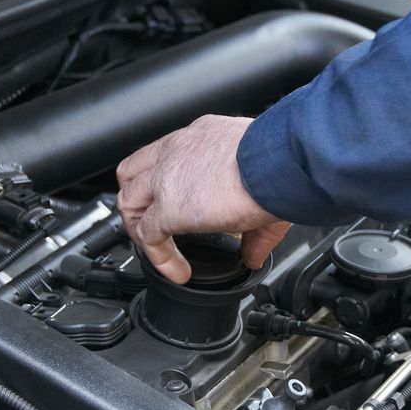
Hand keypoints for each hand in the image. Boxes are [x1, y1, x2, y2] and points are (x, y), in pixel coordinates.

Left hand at [116, 115, 290, 283]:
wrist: (281, 162)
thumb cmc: (280, 163)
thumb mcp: (262, 188)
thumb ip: (253, 228)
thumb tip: (254, 254)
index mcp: (200, 138)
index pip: (164, 154)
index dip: (160, 180)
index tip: (172, 203)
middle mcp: (177, 151)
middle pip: (133, 173)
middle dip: (138, 201)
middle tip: (151, 224)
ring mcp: (167, 177)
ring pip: (129, 200)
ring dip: (138, 229)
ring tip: (157, 250)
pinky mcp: (168, 206)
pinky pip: (147, 236)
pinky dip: (158, 258)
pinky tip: (177, 271)